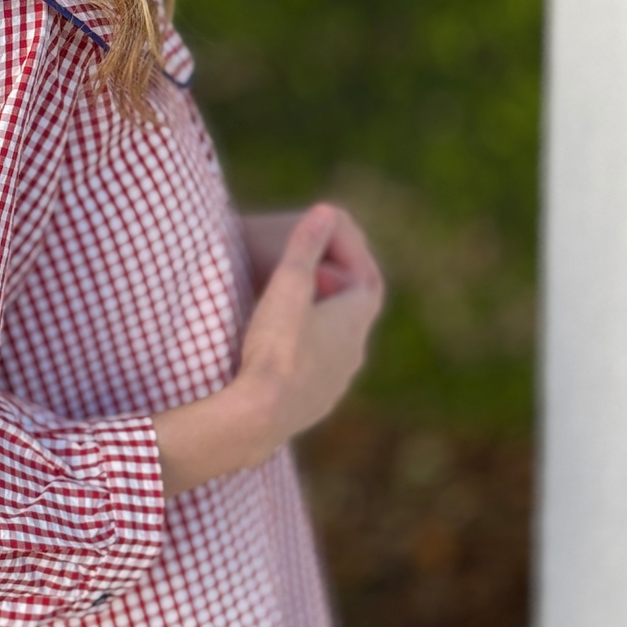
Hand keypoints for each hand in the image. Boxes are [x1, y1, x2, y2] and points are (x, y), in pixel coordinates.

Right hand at [154, 203, 383, 496]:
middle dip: (335, 283)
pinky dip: (308, 347)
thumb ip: (306, 247)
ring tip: (292, 304)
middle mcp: (354, 351)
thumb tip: (326, 210)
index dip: (352, 254)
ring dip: (320, 318)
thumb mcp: (288, 286)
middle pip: (354, 309)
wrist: (260, 416)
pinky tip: (282, 346)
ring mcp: (336, 381)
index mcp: (355, 320)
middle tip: (311, 267)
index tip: (330, 239)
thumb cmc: (276, 347)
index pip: (367, 278)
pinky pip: (318, 367)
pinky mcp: (314, 402)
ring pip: (336, 341)